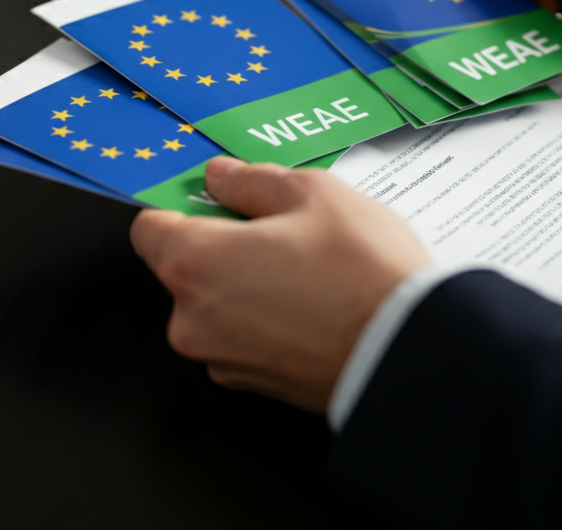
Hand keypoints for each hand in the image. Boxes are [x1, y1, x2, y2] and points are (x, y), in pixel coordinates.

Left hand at [129, 156, 429, 412]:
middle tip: (280, 225)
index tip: (211, 195)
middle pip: (186, 265)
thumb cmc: (362, 271)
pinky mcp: (253, 385)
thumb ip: (251, 180)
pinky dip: (266, 315)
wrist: (411, 355)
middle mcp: (192, 320)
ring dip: (247, 280)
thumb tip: (220, 178)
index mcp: (194, 264)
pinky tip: (313, 300)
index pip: (149, 226)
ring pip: (217, 301)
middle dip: (224, 241)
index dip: (180, 204)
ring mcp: (221, 359)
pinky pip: (244, 334)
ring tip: (308, 265)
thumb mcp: (311, 193)